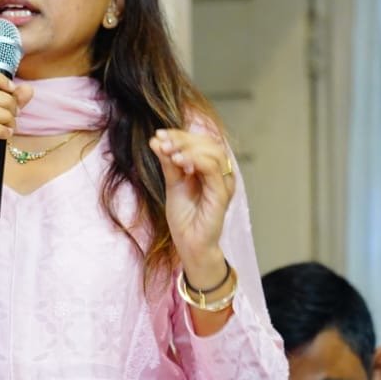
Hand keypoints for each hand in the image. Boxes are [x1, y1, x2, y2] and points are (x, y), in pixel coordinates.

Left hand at [148, 127, 234, 285]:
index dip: (180, 135)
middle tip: (162, 142)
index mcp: (211, 168)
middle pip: (208, 143)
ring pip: (213, 152)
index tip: (159, 135)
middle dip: (182, 139)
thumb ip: (168, 162)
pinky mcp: (222, 194)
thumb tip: (155, 140)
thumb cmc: (184, 217)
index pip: (200, 142)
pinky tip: (178, 161)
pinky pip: (212, 169)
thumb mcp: (173, 184)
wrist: (189, 244)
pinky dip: (195, 160)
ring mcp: (224, 183)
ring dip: (188, 148)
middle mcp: (221, 173)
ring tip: (168, 152)